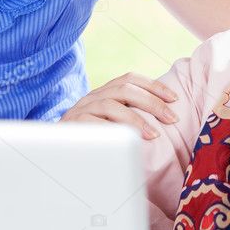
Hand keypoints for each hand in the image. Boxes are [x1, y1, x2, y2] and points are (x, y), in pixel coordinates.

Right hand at [60, 72, 178, 138]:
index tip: (174, 98)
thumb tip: (164, 117)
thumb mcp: (110, 123)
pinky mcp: (72, 125)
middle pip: (124, 89)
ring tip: (153, 135)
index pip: (130, 78)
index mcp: (104, 92)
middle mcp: (92, 96)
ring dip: (136, 119)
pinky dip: (112, 130)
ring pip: (111, 105)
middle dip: (152, 103)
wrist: (55, 151)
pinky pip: (93, 124)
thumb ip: (128, 115)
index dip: (154, 85)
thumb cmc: (91, 139)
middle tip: (172, 118)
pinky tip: (126, 142)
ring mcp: (81, 109)